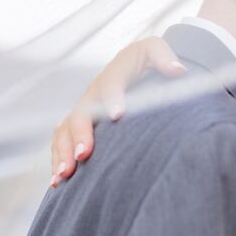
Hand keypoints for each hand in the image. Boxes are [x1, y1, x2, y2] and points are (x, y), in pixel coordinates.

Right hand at [50, 36, 185, 186]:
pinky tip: (57, 183)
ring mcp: (84, 109)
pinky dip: (58, 160)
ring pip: (65, 130)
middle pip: (82, 112)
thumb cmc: (151, 64)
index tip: (117, 115)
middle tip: (85, 154)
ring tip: (65, 174)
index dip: (112, 97)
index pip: (112, 82)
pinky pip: (61, 142)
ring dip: (63, 152)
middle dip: (81, 134)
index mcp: (116, 71)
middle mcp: (94, 91)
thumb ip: (164, 56)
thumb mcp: (156, 52)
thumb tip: (178, 71)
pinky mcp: (78, 126)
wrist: (140, 71)